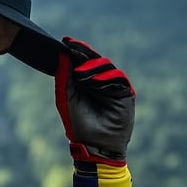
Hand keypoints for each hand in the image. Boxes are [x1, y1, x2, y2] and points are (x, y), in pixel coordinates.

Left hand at [54, 38, 134, 164]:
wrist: (95, 145)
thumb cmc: (78, 125)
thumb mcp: (66, 99)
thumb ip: (64, 78)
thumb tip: (61, 55)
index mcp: (85, 81)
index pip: (81, 61)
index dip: (75, 50)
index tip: (65, 41)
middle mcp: (99, 81)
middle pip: (94, 59)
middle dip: (84, 52)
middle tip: (73, 47)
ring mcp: (113, 86)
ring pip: (106, 66)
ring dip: (93, 67)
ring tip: (80, 74)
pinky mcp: (125, 92)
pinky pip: (118, 78)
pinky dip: (106, 77)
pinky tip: (95, 81)